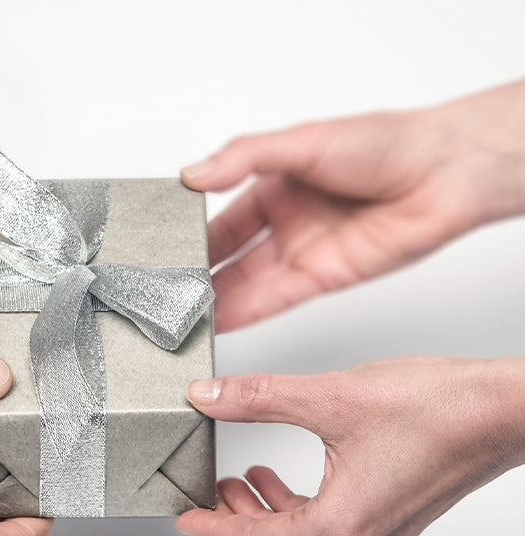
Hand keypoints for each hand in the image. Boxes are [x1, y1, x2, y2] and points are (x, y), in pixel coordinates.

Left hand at [176, 357, 524, 535]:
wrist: (501, 410)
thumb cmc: (436, 410)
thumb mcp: (329, 397)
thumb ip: (258, 398)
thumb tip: (206, 396)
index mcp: (341, 525)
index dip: (212, 527)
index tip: (183, 517)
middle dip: (234, 527)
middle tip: (206, 493)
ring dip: (263, 518)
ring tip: (240, 477)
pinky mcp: (389, 520)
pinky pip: (326, 532)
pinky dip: (293, 511)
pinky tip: (279, 473)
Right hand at [181, 79, 524, 330]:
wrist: (443, 173)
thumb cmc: (385, 144)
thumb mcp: (299, 141)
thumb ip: (242, 158)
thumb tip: (193, 175)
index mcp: (276, 184)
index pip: (222, 217)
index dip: (194, 234)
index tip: (165, 248)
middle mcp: (288, 221)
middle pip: (231, 256)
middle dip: (200, 273)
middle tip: (167, 289)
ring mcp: (303, 252)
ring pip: (248, 282)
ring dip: (217, 300)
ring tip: (182, 313)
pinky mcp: (322, 279)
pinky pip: (274, 300)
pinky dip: (245, 312)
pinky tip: (219, 321)